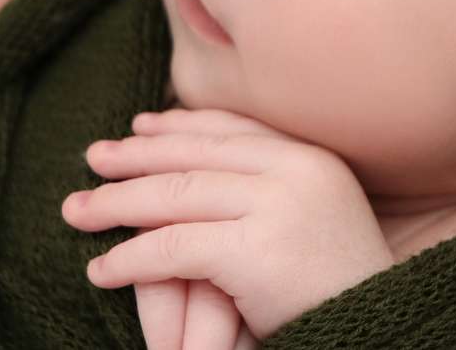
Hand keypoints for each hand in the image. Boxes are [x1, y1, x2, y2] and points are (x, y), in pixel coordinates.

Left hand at [62, 109, 394, 343]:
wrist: (378, 329)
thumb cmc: (341, 285)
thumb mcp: (312, 218)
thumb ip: (271, 188)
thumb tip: (208, 172)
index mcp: (313, 157)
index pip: (232, 129)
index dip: (180, 125)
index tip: (140, 126)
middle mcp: (298, 169)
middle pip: (197, 154)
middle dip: (137, 156)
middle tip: (92, 159)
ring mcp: (279, 206)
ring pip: (177, 195)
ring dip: (118, 204)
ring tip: (77, 213)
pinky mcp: (255, 250)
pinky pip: (173, 248)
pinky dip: (129, 258)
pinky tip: (102, 269)